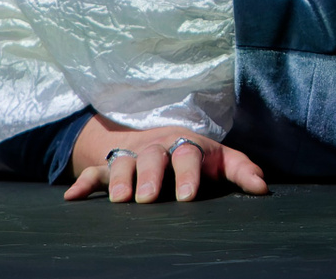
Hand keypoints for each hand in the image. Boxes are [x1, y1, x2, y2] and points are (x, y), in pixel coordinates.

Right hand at [64, 117, 268, 202]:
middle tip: (147, 198)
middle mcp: (156, 149)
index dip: (188, 174)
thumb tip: (263, 188)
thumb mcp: (219, 159)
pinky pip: (93, 173)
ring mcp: (131, 156)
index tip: (187, 196)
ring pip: (122, 162)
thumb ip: (241, 170)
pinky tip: (71, 198)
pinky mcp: (109, 167)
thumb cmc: (195, 155)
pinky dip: (82, 183)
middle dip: (149, 176)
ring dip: (119, 178)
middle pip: (152, 157)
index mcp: (185, 145)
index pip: (188, 155)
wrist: (160, 135)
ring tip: (119, 199)